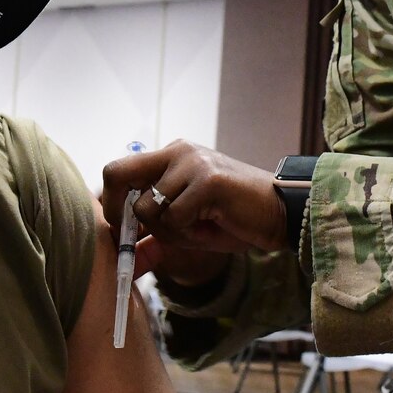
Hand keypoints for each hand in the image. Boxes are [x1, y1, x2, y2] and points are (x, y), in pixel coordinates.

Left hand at [101, 141, 287, 284]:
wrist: (281, 216)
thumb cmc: (233, 220)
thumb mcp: (187, 220)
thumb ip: (155, 222)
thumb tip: (121, 240)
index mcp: (171, 156)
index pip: (119, 170)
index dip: (111, 202)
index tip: (123, 228)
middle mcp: (177, 152)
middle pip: (117, 174)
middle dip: (118, 212)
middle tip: (139, 234)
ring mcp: (192, 163)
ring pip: (147, 207)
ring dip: (167, 231)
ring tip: (196, 230)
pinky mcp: (208, 180)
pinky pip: (173, 218)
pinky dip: (187, 234)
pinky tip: (210, 228)